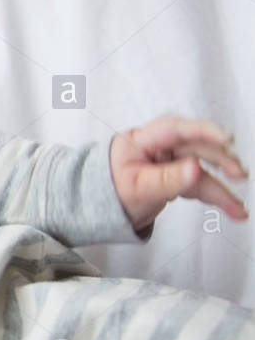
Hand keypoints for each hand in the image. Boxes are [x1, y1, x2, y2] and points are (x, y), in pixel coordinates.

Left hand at [110, 117, 248, 232]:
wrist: (101, 209)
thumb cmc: (110, 191)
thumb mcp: (137, 188)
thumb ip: (167, 179)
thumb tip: (196, 169)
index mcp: (140, 141)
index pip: (174, 129)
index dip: (203, 131)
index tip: (227, 139)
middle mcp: (158, 147)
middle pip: (195, 148)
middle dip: (221, 160)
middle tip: (239, 173)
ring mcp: (170, 162)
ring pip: (202, 171)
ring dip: (222, 188)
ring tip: (238, 206)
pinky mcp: (178, 177)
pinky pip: (200, 185)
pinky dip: (215, 197)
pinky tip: (233, 208)